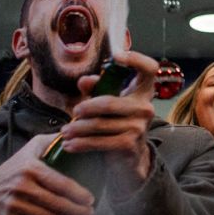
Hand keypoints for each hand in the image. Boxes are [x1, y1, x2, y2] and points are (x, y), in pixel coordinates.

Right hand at [0, 133, 94, 214]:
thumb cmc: (15, 169)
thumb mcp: (30, 149)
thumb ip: (53, 141)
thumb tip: (78, 131)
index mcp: (30, 168)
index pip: (61, 183)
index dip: (79, 194)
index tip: (91, 200)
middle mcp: (21, 186)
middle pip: (57, 203)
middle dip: (78, 212)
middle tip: (90, 214)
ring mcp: (14, 204)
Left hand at [61, 50, 158, 188]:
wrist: (128, 158)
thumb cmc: (115, 124)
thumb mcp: (105, 103)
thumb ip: (95, 90)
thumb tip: (84, 80)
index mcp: (143, 91)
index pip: (149, 68)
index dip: (135, 59)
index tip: (116, 56)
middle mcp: (145, 107)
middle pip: (109, 102)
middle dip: (86, 108)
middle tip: (73, 112)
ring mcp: (140, 126)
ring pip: (100, 123)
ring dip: (77, 128)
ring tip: (64, 132)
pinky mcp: (130, 144)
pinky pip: (100, 141)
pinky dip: (81, 144)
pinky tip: (69, 145)